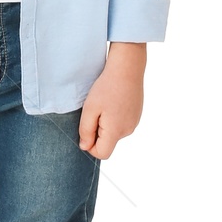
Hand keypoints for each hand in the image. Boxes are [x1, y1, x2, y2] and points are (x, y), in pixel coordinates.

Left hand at [78, 42, 145, 158]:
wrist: (127, 68)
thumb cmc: (107, 87)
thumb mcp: (89, 108)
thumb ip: (86, 131)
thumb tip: (85, 147)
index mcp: (116, 131)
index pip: (102, 154)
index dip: (90, 146)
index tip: (87, 128)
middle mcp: (127, 130)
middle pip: (108, 142)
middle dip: (98, 131)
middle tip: (95, 110)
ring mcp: (134, 122)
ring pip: (114, 132)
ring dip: (106, 123)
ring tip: (105, 103)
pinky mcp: (136, 115)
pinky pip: (121, 123)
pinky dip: (114, 117)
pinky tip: (113, 101)